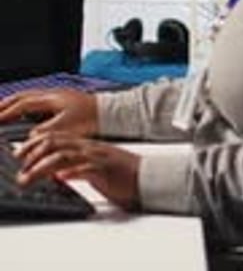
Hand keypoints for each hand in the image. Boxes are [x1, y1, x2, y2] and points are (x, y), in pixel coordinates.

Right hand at [0, 89, 97, 136]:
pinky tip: (27, 114)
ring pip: (31, 97)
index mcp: (52, 98)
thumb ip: (46, 132)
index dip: (6, 113)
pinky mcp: (64, 102)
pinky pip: (38, 101)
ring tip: (5, 111)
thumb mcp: (66, 128)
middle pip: (24, 96)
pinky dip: (27, 106)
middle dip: (7, 103)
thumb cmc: (93, 119)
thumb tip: (30, 136)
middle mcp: (53, 94)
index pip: (22, 104)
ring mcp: (59, 97)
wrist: (111, 113)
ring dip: (16, 104)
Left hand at [16, 133, 139, 209]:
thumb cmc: (123, 174)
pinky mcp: (105, 171)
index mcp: (87, 145)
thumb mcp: (94, 167)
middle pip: (57, 144)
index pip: (57, 138)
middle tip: (21, 165)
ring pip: (66, 156)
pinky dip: (71, 173)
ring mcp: (97, 158)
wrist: (148, 176)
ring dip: (44, 166)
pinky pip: (86, 170)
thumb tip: (55, 172)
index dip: (36, 144)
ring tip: (30, 175)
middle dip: (35, 154)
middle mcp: (90, 148)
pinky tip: (61, 178)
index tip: (21, 153)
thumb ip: (75, 166)